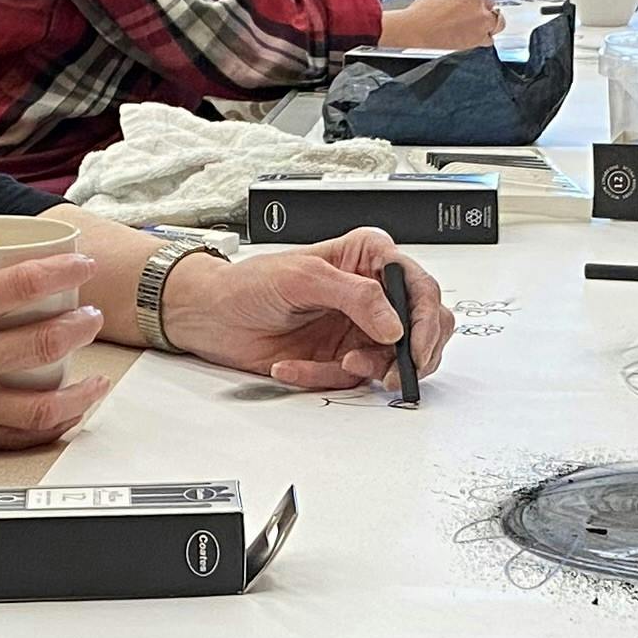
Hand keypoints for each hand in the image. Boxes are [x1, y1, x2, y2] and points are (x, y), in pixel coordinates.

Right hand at [0, 248, 111, 467]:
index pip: (16, 286)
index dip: (60, 273)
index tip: (81, 266)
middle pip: (43, 341)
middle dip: (80, 326)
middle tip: (94, 317)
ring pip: (42, 401)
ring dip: (80, 388)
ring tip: (97, 378)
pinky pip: (15, 436)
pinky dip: (48, 429)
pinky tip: (63, 420)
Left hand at [161, 228, 457, 393]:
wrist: (212, 316)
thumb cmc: (250, 283)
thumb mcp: (304, 277)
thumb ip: (356, 296)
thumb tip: (395, 325)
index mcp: (368, 258)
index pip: (419, 285)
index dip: (425, 317)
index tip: (411, 344)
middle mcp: (372, 293)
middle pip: (424, 324)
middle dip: (415, 352)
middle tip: (395, 372)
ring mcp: (360, 327)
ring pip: (397, 358)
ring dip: (372, 369)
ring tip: (344, 365)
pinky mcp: (342, 357)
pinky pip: (354, 379)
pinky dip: (324, 377)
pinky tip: (293, 365)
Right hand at [381, 0, 504, 55]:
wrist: (416, 28)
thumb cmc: (424, 11)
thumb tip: (464, 1)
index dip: (482, 1)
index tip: (478, 4)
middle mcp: (480, 12)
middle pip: (496, 13)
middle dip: (490, 14)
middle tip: (483, 15)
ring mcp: (479, 29)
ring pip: (495, 28)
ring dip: (489, 27)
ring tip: (478, 27)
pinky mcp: (473, 43)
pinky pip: (485, 41)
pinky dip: (481, 39)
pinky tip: (471, 36)